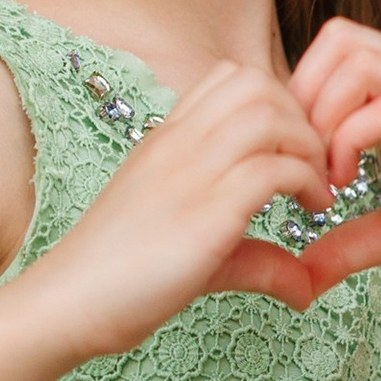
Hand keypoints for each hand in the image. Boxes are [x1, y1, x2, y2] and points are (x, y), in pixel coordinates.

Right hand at [29, 58, 337, 356]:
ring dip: (308, 147)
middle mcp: (177, 145)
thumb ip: (253, 256)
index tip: (293, 151)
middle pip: (258, 83)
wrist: (66, 304)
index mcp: (168, 141)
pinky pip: (272, 169)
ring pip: (269, 115)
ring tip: (314, 190)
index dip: (279, 103)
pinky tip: (309, 214)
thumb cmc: (118, 278)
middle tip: (314, 168)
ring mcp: (188, 174)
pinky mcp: (204, 214)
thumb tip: (306, 288)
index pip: (230, 77)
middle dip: (303, 118)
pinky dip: (305, 182)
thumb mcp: (194, 251)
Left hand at [283, 19, 380, 290]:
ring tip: (324, 175)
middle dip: (302, 95)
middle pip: (338, 37)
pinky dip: (348, 143)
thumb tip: (301, 275)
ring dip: (321, 116)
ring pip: (356, 61)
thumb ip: (357, 241)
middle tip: (301, 158)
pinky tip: (346, 188)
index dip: (302, 91)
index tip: (298, 155)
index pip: (338, 46)